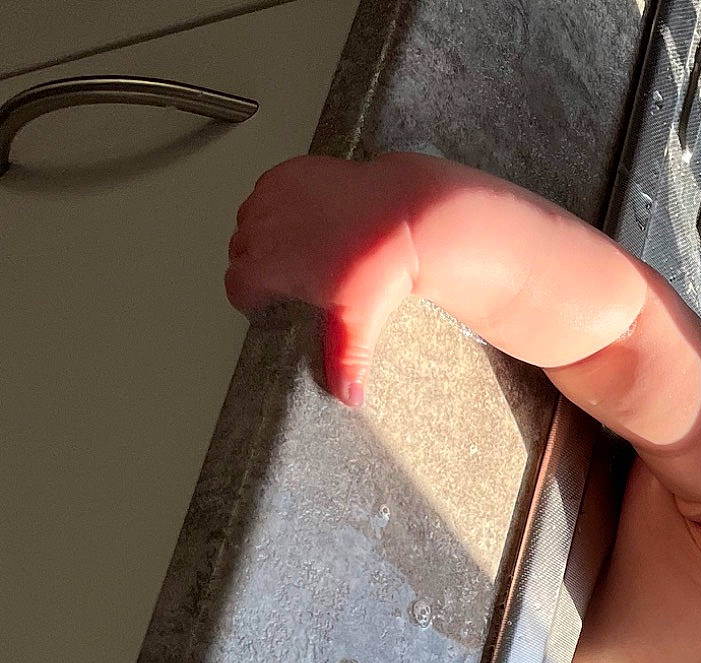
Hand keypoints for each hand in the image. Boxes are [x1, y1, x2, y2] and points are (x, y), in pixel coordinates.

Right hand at [224, 155, 423, 406]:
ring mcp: (274, 194)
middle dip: (258, 265)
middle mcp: (262, 225)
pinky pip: (270, 190)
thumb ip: (345, 359)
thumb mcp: (358, 319)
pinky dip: (279, 204)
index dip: (252, 299)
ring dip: (264, 233)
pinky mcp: (290, 172)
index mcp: (267, 263)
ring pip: (250, 219)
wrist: (407, 215)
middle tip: (289, 277)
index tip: (265, 303)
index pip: (237, 287)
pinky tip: (306, 218)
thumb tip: (347, 395)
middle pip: (241, 252)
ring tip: (297, 248)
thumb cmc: (380, 261)